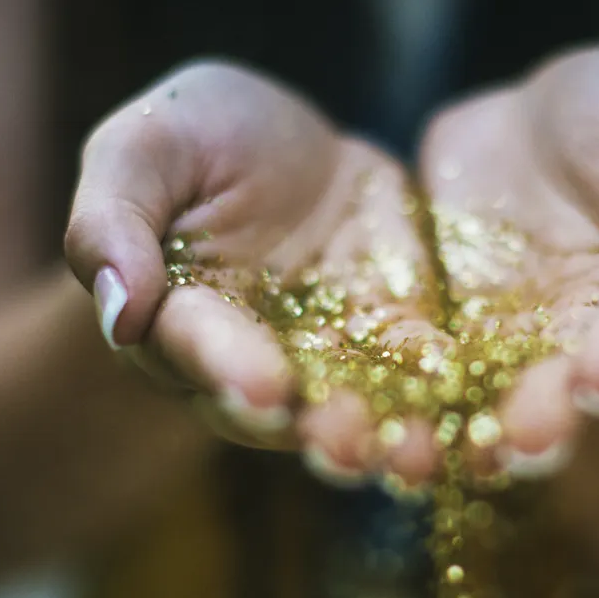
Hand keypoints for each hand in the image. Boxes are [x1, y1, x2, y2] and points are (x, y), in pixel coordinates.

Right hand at [64, 61, 442, 478]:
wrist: (290, 146)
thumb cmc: (196, 141)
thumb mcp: (145, 148)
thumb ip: (113, 219)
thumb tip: (114, 307)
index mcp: (181, 317)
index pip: (198, 348)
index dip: (227, 369)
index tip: (259, 387)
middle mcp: (255, 359)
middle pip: (281, 406)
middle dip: (315, 429)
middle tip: (347, 449)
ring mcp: (332, 359)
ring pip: (356, 411)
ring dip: (387, 440)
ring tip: (417, 457)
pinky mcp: (398, 342)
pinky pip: (424, 377)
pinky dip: (450, 398)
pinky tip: (485, 415)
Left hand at [417, 41, 598, 474]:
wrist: (535, 115)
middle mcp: (586, 340)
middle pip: (565, 389)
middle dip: (544, 418)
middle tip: (519, 442)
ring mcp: (509, 345)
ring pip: (487, 399)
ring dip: (464, 432)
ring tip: (436, 455)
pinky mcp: (442, 337)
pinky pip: (415, 370)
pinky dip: (390, 399)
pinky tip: (361, 425)